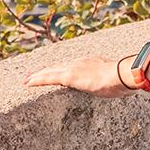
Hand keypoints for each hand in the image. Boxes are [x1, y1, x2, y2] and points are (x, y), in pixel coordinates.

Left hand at [22, 54, 138, 97]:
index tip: (53, 72)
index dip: (59, 70)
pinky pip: (49, 78)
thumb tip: (119, 87)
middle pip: (57, 67)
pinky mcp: (69, 77)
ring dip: (37, 76)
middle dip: (44, 72)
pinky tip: (28, 83)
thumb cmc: (124, 79)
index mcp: (89, 63)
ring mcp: (73, 69)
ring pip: (49, 72)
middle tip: (32, 76)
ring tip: (26, 80)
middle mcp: (79, 63)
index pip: (70, 66)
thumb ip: (112, 82)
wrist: (123, 74)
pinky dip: (37, 80)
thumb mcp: (116, 80)